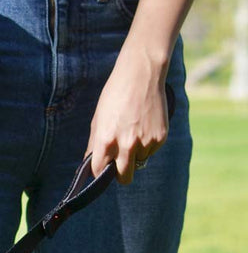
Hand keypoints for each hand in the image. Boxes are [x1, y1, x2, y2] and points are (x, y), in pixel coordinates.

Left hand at [86, 51, 169, 184]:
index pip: (100, 171)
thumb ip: (94, 145)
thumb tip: (91, 166)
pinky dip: (147, 144)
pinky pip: (151, 151)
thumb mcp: (98, 120)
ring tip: (133, 131)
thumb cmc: (115, 96)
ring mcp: (146, 142)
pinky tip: (144, 126)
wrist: (141, 75)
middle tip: (119, 166)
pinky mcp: (160, 138)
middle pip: (124, 177)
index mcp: (106, 140)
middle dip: (120, 175)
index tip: (101, 168)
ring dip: (135, 155)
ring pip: (139, 162)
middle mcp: (127, 144)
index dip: (99, 171)